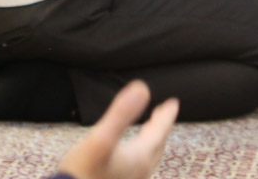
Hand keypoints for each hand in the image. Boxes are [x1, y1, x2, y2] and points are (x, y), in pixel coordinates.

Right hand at [57, 81, 177, 178]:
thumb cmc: (83, 170)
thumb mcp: (100, 137)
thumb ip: (121, 113)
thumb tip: (142, 87)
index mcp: (140, 156)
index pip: (159, 132)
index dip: (167, 115)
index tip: (174, 102)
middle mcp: (141, 170)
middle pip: (157, 144)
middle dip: (160, 127)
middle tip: (163, 112)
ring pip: (149, 156)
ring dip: (152, 141)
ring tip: (150, 131)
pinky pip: (139, 165)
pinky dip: (141, 153)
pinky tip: (130, 155)